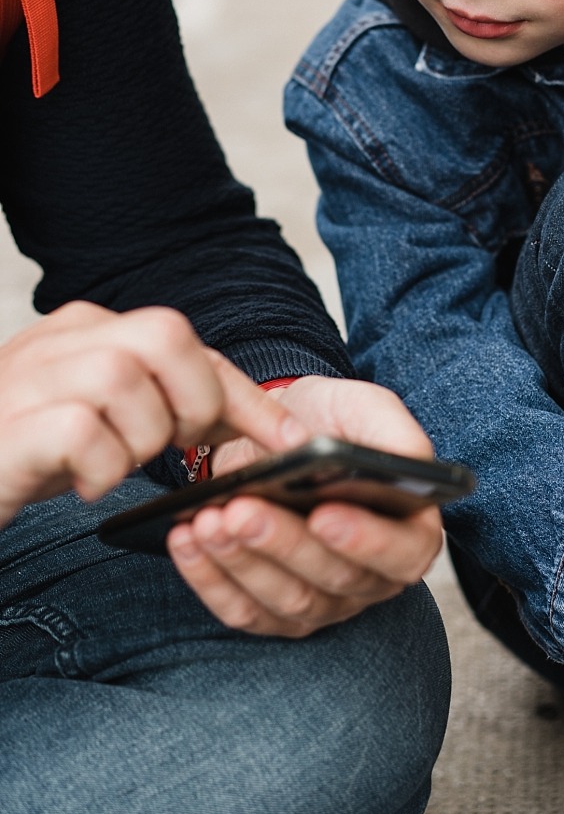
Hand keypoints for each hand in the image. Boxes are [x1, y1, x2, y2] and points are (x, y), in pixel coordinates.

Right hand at [0, 302, 306, 525]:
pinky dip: (100, 467)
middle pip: (165, 334)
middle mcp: (61, 337)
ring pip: (126, 378)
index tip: (287, 439)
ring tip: (118, 466)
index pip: (187, 342)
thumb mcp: (106, 421)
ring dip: (143, 439)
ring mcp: (29, 376)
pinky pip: (81, 429)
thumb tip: (256, 427)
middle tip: (174, 448)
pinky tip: (88, 485)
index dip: (244, 393)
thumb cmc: (28, 451)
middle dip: (194, 401)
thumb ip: (163, 405)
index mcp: (89, 328)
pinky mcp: (8, 424)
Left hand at [166, 376, 443, 636]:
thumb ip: (397, 433)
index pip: (403, 555)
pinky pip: (242, 611)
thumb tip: (411, 460)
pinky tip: (186, 541)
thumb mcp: (368, 410)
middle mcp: (370, 579)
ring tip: (209, 520)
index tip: (323, 513)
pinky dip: (209, 579)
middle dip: (283, 544)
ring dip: (242, 562)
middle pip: (334, 580)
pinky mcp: (272, 613)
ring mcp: (322, 603)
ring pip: (286, 601)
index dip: (365, 541)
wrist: (278, 432)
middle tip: (242, 510)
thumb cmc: (331, 422)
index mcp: (409, 532)